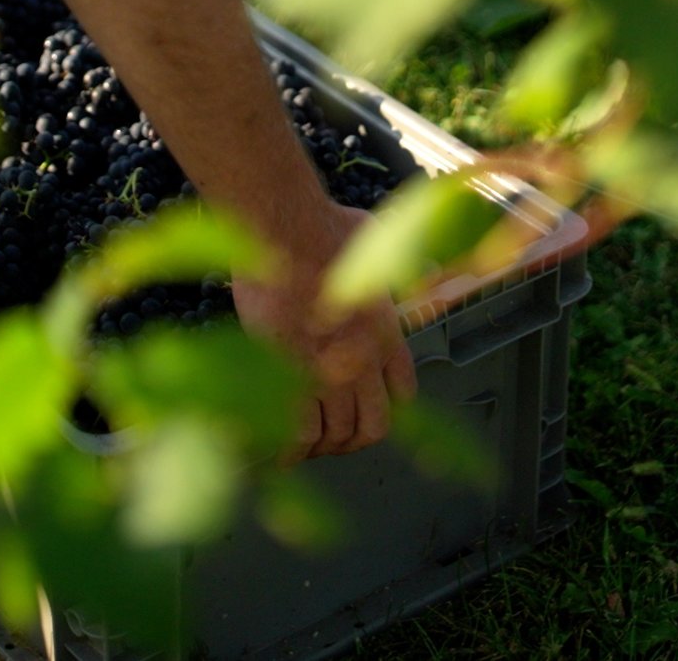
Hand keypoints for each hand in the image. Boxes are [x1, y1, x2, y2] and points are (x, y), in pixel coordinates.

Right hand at [233, 203, 418, 461]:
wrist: (286, 228)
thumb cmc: (321, 226)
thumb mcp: (372, 238)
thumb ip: (381, 257)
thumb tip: (396, 252)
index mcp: (387, 332)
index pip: (402, 395)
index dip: (382, 408)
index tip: (359, 409)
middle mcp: (366, 361)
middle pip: (372, 427)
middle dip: (351, 439)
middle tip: (328, 439)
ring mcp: (330, 373)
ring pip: (335, 436)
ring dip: (317, 446)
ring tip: (296, 446)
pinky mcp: (292, 377)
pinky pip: (299, 435)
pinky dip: (289, 451)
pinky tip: (275, 451)